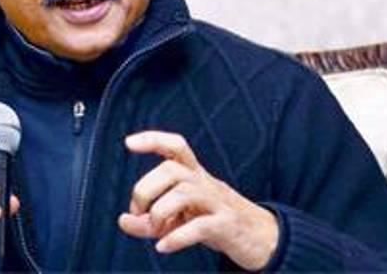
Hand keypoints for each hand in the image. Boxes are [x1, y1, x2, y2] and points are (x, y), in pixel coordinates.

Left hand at [118, 131, 277, 270]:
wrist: (264, 239)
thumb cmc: (214, 220)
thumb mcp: (179, 218)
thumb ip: (149, 219)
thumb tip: (123, 220)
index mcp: (193, 174)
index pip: (175, 146)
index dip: (153, 139)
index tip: (129, 142)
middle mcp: (204, 183)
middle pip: (170, 170)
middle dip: (145, 190)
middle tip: (139, 212)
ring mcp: (217, 203)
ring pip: (184, 193)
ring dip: (159, 213)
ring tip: (155, 230)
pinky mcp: (227, 226)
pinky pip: (200, 226)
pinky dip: (177, 237)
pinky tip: (163, 247)